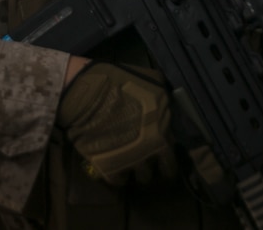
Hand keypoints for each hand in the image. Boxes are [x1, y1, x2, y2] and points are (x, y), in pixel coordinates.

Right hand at [57, 60, 176, 185]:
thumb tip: (167, 106)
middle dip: (157, 168)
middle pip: (161, 173)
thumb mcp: (153, 83)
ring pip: (141, 178)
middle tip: (149, 161)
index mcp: (162, 133)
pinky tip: (116, 165)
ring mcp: (129, 162)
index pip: (173, 156)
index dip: (168, 154)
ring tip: (132, 161)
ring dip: (138, 171)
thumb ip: (163, 99)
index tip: (163, 151)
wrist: (89, 94)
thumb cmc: (123, 84)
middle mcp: (149, 153)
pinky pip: (118, 181)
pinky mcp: (108, 168)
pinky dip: (118, 175)